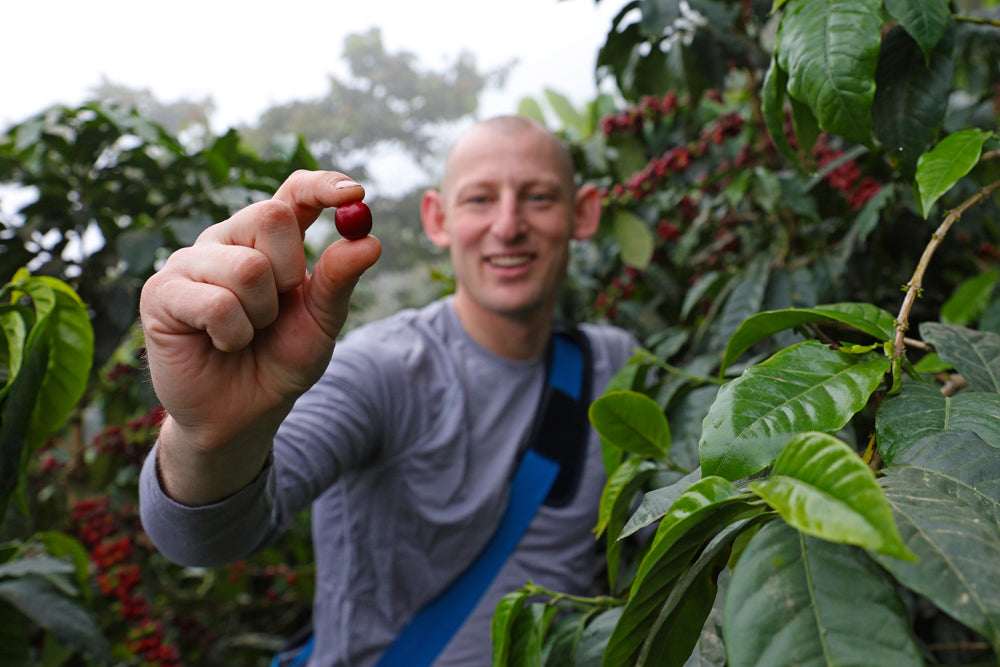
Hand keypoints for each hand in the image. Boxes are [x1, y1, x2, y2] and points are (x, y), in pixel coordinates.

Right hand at [139, 171, 380, 502]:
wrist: (241, 416)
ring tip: (246, 334)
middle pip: (270, 216)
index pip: (294, 191)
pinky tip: (220, 344)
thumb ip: (339, 281)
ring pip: (246, 267)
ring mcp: (190, 262)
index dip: (322, 185)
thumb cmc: (279, 362)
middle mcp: (227, 240)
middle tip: (276, 310)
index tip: (354, 193)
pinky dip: (232, 334)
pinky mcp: (161, 291)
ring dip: (260, 315)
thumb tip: (370, 241)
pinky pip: (215, 303)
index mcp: (269, 241)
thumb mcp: (320, 323)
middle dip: (288, 272)